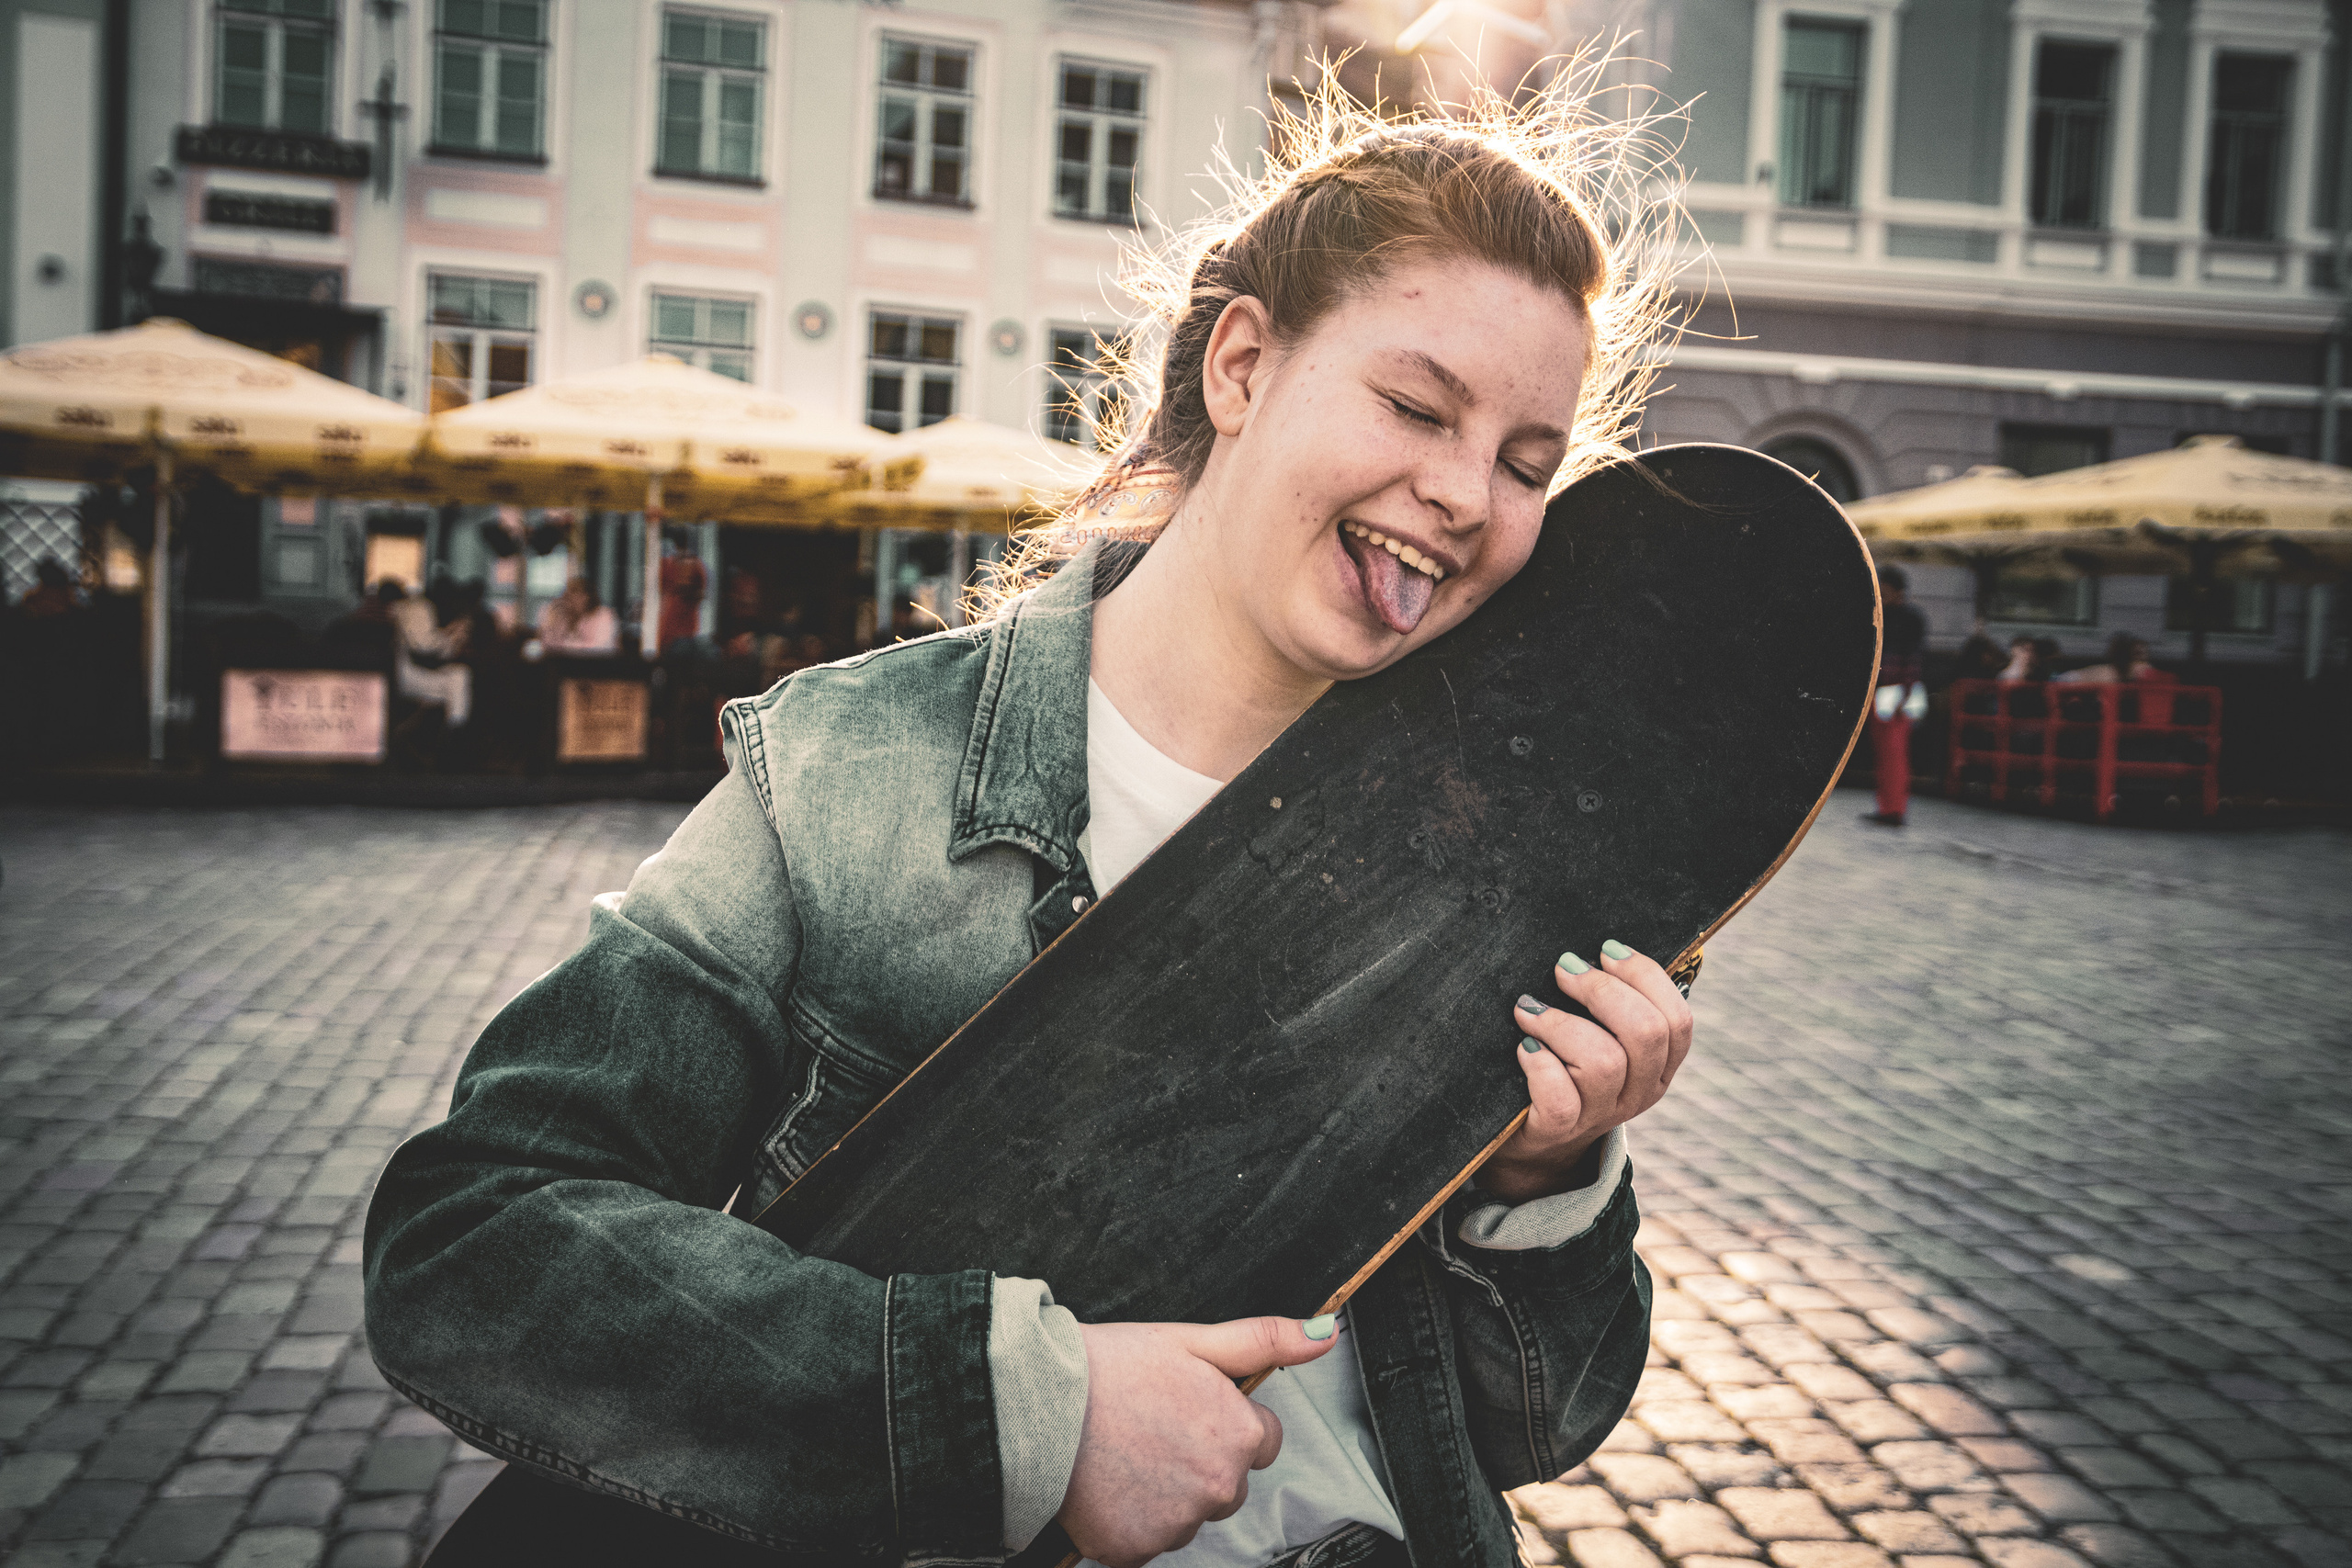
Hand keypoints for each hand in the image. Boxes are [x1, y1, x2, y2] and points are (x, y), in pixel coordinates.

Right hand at [1057, 1315, 1338, 1566]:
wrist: (1039, 1400)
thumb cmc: (1113, 1365)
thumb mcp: (1193, 1339)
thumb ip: (1264, 1340)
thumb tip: (1324, 1334)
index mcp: (1239, 1436)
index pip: (1262, 1442)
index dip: (1225, 1420)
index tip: (1186, 1408)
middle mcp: (1217, 1488)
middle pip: (1226, 1484)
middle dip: (1199, 1461)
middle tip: (1150, 1429)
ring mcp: (1176, 1525)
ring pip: (1187, 1515)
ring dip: (1165, 1493)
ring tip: (1124, 1454)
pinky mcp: (1134, 1550)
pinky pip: (1146, 1540)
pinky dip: (1129, 1519)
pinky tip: (1107, 1485)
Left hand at [1478, 941, 1693, 1201]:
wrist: (1533, 1139)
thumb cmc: (1566, 1067)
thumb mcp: (1603, 1040)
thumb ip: (1615, 1005)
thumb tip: (1604, 946)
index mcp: (1659, 1066)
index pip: (1678, 1021)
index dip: (1645, 976)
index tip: (1605, 949)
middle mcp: (1639, 1093)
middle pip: (1646, 1034)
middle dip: (1602, 990)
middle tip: (1563, 969)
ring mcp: (1601, 1115)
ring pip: (1603, 1063)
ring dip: (1561, 1024)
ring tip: (1528, 1009)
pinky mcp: (1559, 1130)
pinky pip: (1561, 1098)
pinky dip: (1539, 1064)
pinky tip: (1523, 1047)